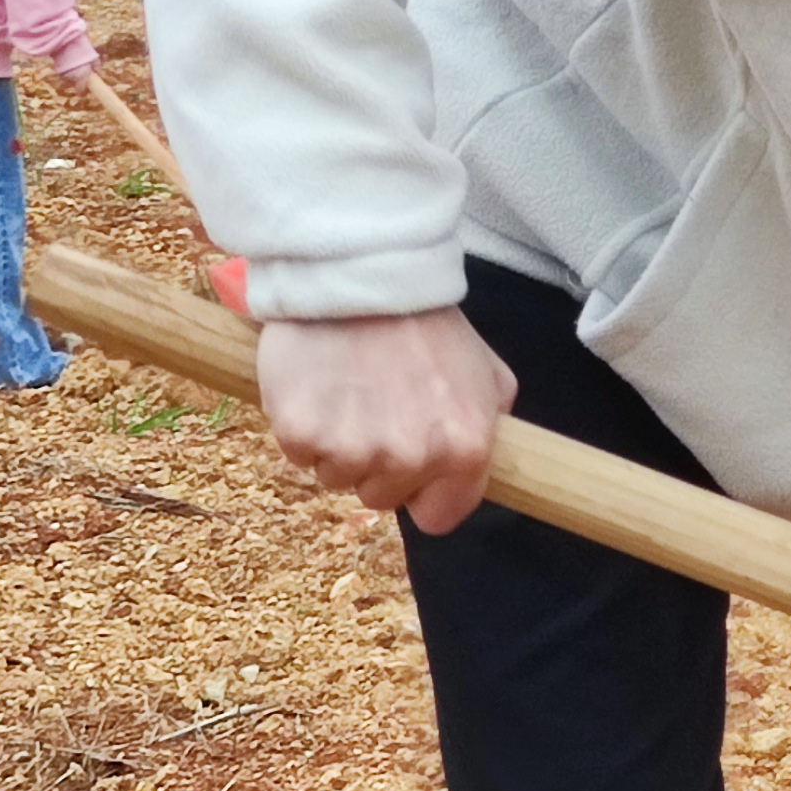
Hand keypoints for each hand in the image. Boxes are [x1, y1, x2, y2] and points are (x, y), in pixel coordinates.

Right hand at [260, 308, 515, 533]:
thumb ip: (491, 425)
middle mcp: (412, 456)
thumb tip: (481, 462)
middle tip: (374, 405)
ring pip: (337, 478)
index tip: (411, 465)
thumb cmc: (424, 322)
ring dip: (337, 444)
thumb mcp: (486, 370)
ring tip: (347, 389)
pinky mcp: (301, 432)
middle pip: (381, 498)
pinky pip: (299, 455)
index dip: (422, 492)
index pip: (439, 518)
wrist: (359, 272)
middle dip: (376, 463)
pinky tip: (318, 385)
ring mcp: (353, 448)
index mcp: (465, 449)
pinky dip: (302, 427)